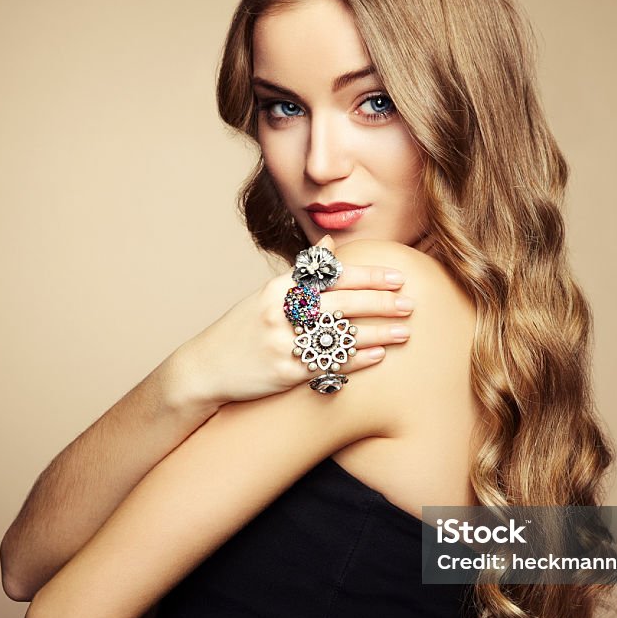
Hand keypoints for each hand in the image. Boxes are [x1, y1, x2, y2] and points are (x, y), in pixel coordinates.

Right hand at [178, 235, 414, 405]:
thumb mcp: (266, 295)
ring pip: (339, 334)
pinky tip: (379, 356)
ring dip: (377, 332)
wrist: (205, 369)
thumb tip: (331, 244)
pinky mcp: (284, 373)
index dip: (368, 276)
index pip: (332, 276)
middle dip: (380, 302)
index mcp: (278, 288)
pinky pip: (328, 364)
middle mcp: (279, 312)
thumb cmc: (244, 330)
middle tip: (410, 303)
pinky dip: (356, 359)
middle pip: (341, 302)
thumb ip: (302, 274)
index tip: (397, 276)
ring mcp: (281, 343)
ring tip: (405, 332)